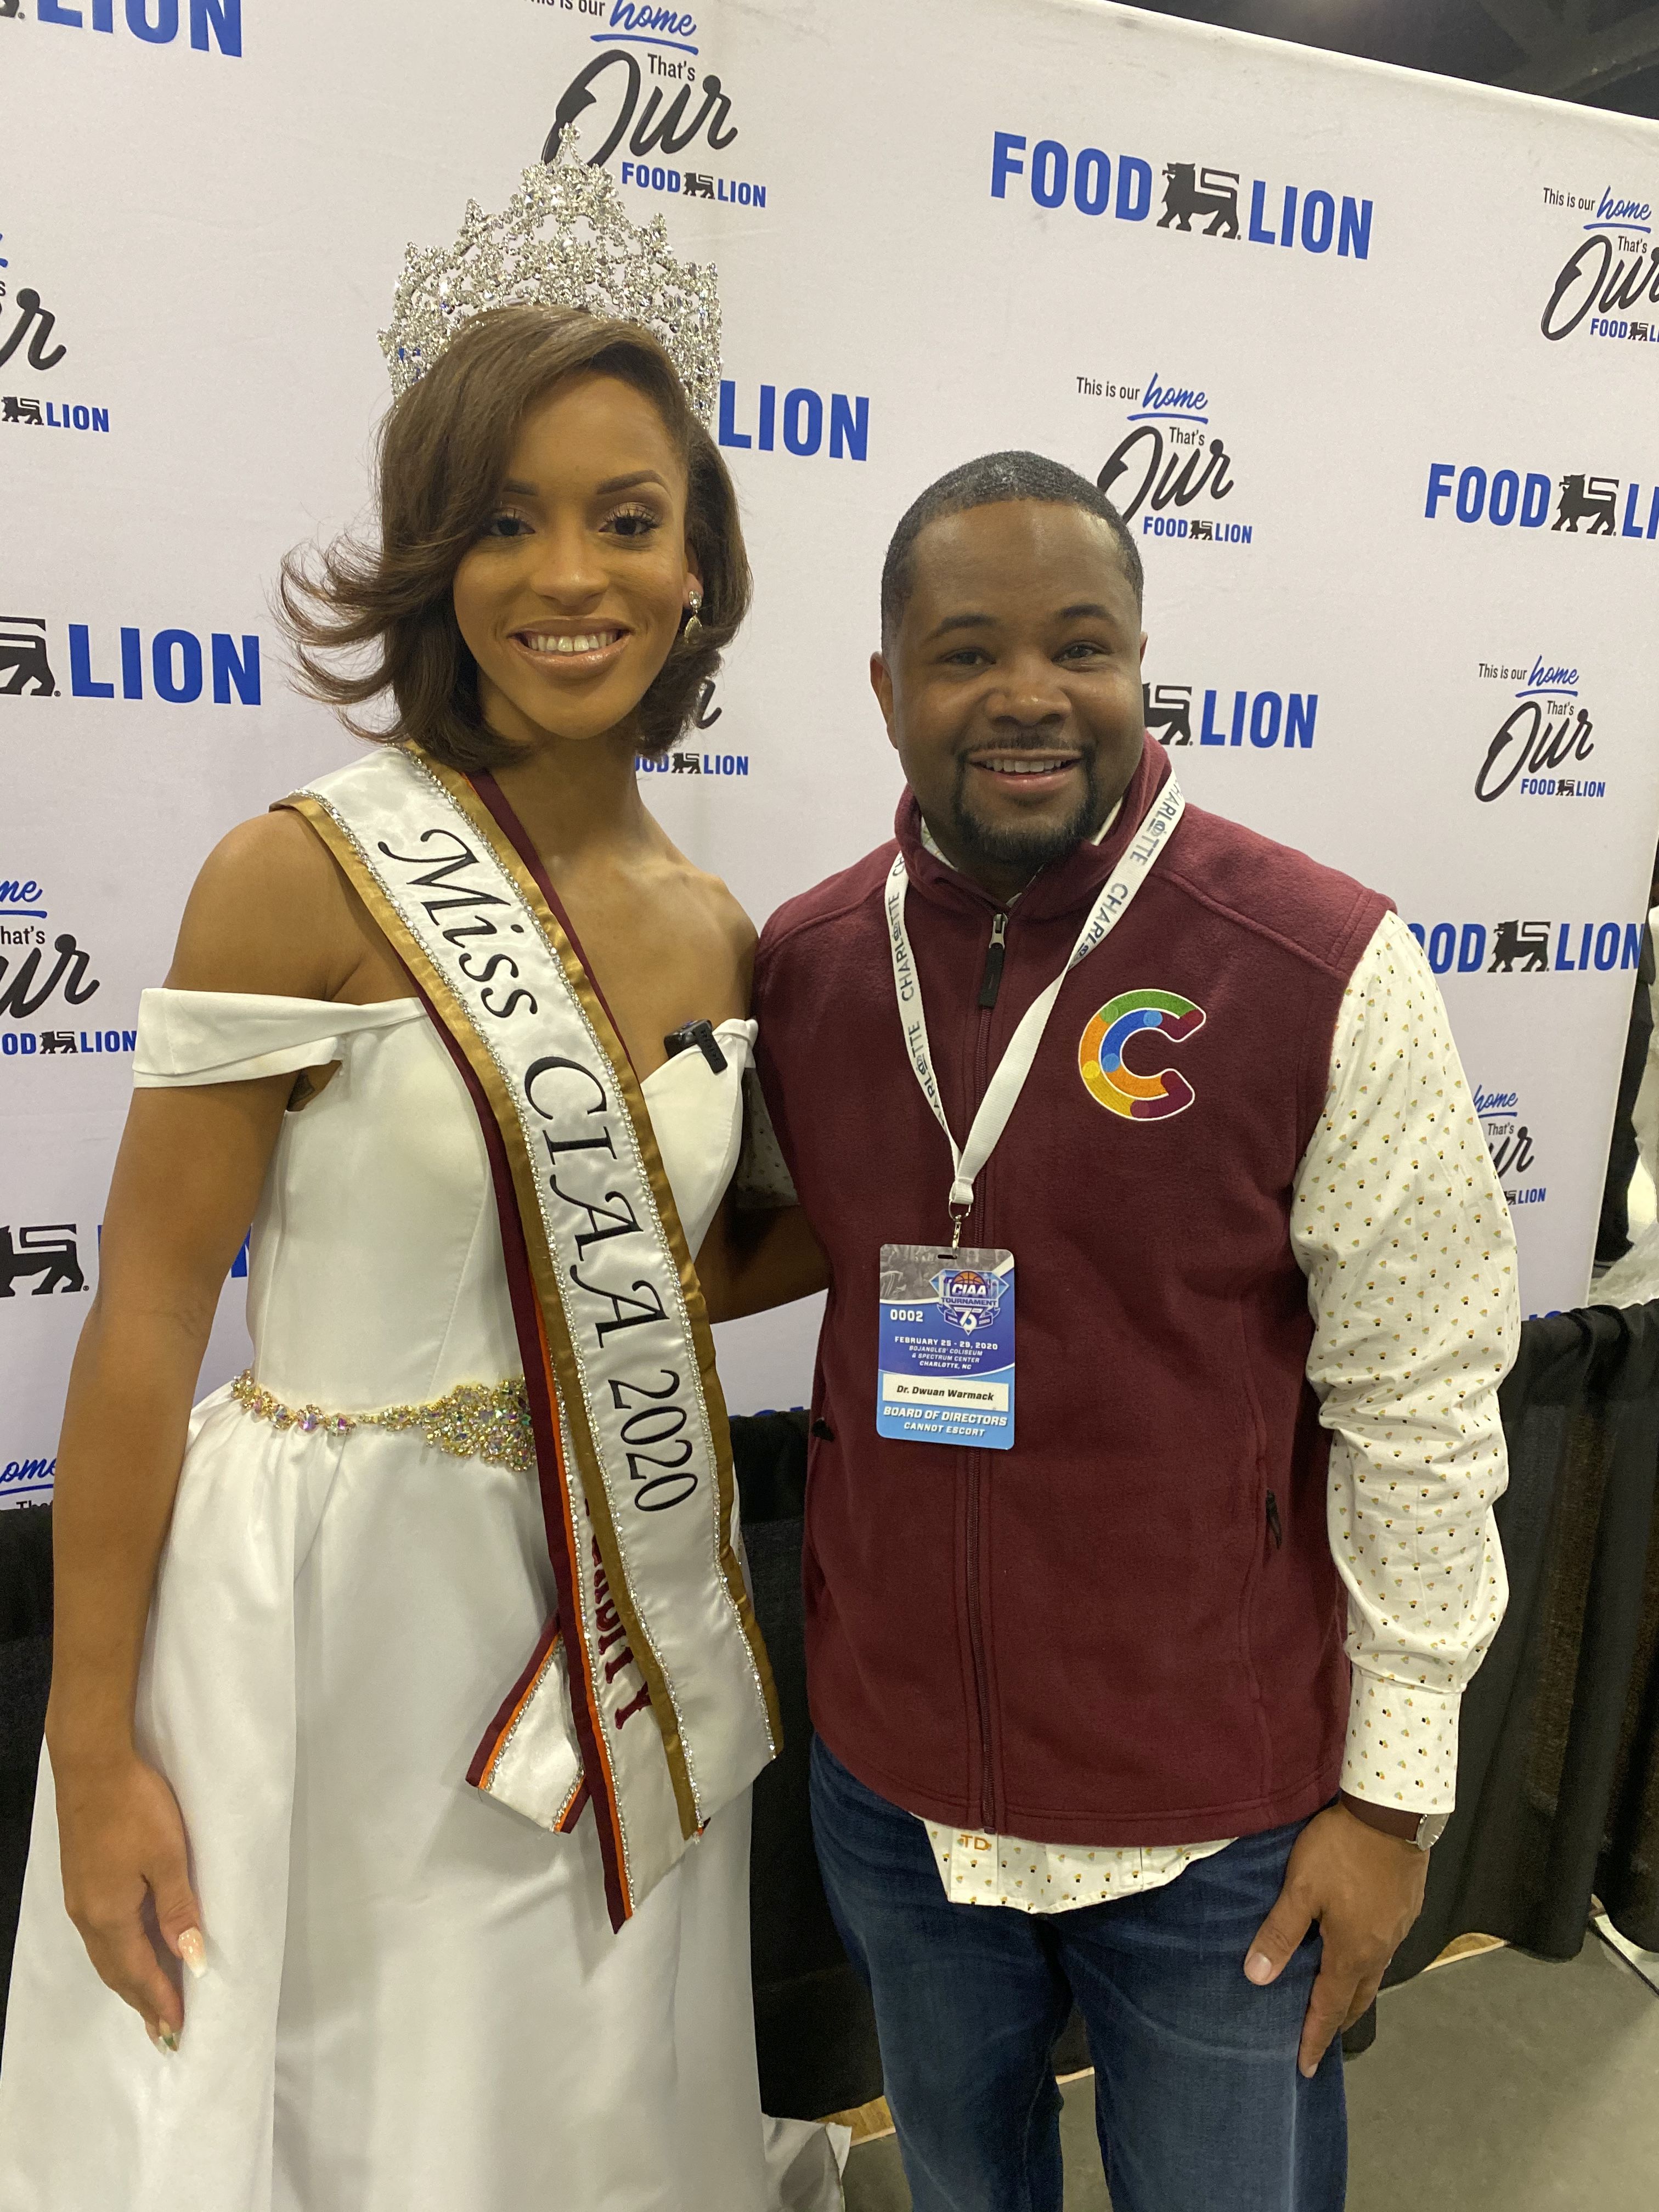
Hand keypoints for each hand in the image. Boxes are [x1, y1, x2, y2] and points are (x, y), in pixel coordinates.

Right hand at [54, 1748, 205, 2050]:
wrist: (92, 1766)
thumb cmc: (135, 1808)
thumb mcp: (168, 1857)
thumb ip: (179, 1910)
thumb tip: (192, 1960)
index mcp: (110, 1916)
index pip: (139, 1973)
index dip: (160, 2001)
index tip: (178, 2031)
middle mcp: (89, 1917)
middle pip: (118, 1973)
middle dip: (142, 2002)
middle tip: (165, 2032)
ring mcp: (81, 1900)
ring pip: (107, 1956)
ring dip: (129, 1981)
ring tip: (151, 2003)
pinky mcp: (81, 1882)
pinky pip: (102, 1936)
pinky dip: (120, 1955)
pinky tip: (133, 1953)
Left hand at [1243, 1802, 1427, 2077]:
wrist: (1394, 1814)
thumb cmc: (1342, 1850)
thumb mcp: (1301, 1888)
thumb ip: (1280, 1933)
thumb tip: (1257, 1978)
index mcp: (1352, 1952)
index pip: (1328, 2007)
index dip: (1314, 2037)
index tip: (1305, 2067)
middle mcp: (1379, 1949)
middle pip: (1357, 1997)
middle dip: (1337, 2020)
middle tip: (1319, 2036)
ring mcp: (1397, 1929)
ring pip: (1373, 1973)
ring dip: (1354, 1991)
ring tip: (1336, 1998)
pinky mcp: (1406, 1908)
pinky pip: (1385, 1949)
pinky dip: (1368, 1962)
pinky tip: (1358, 1950)